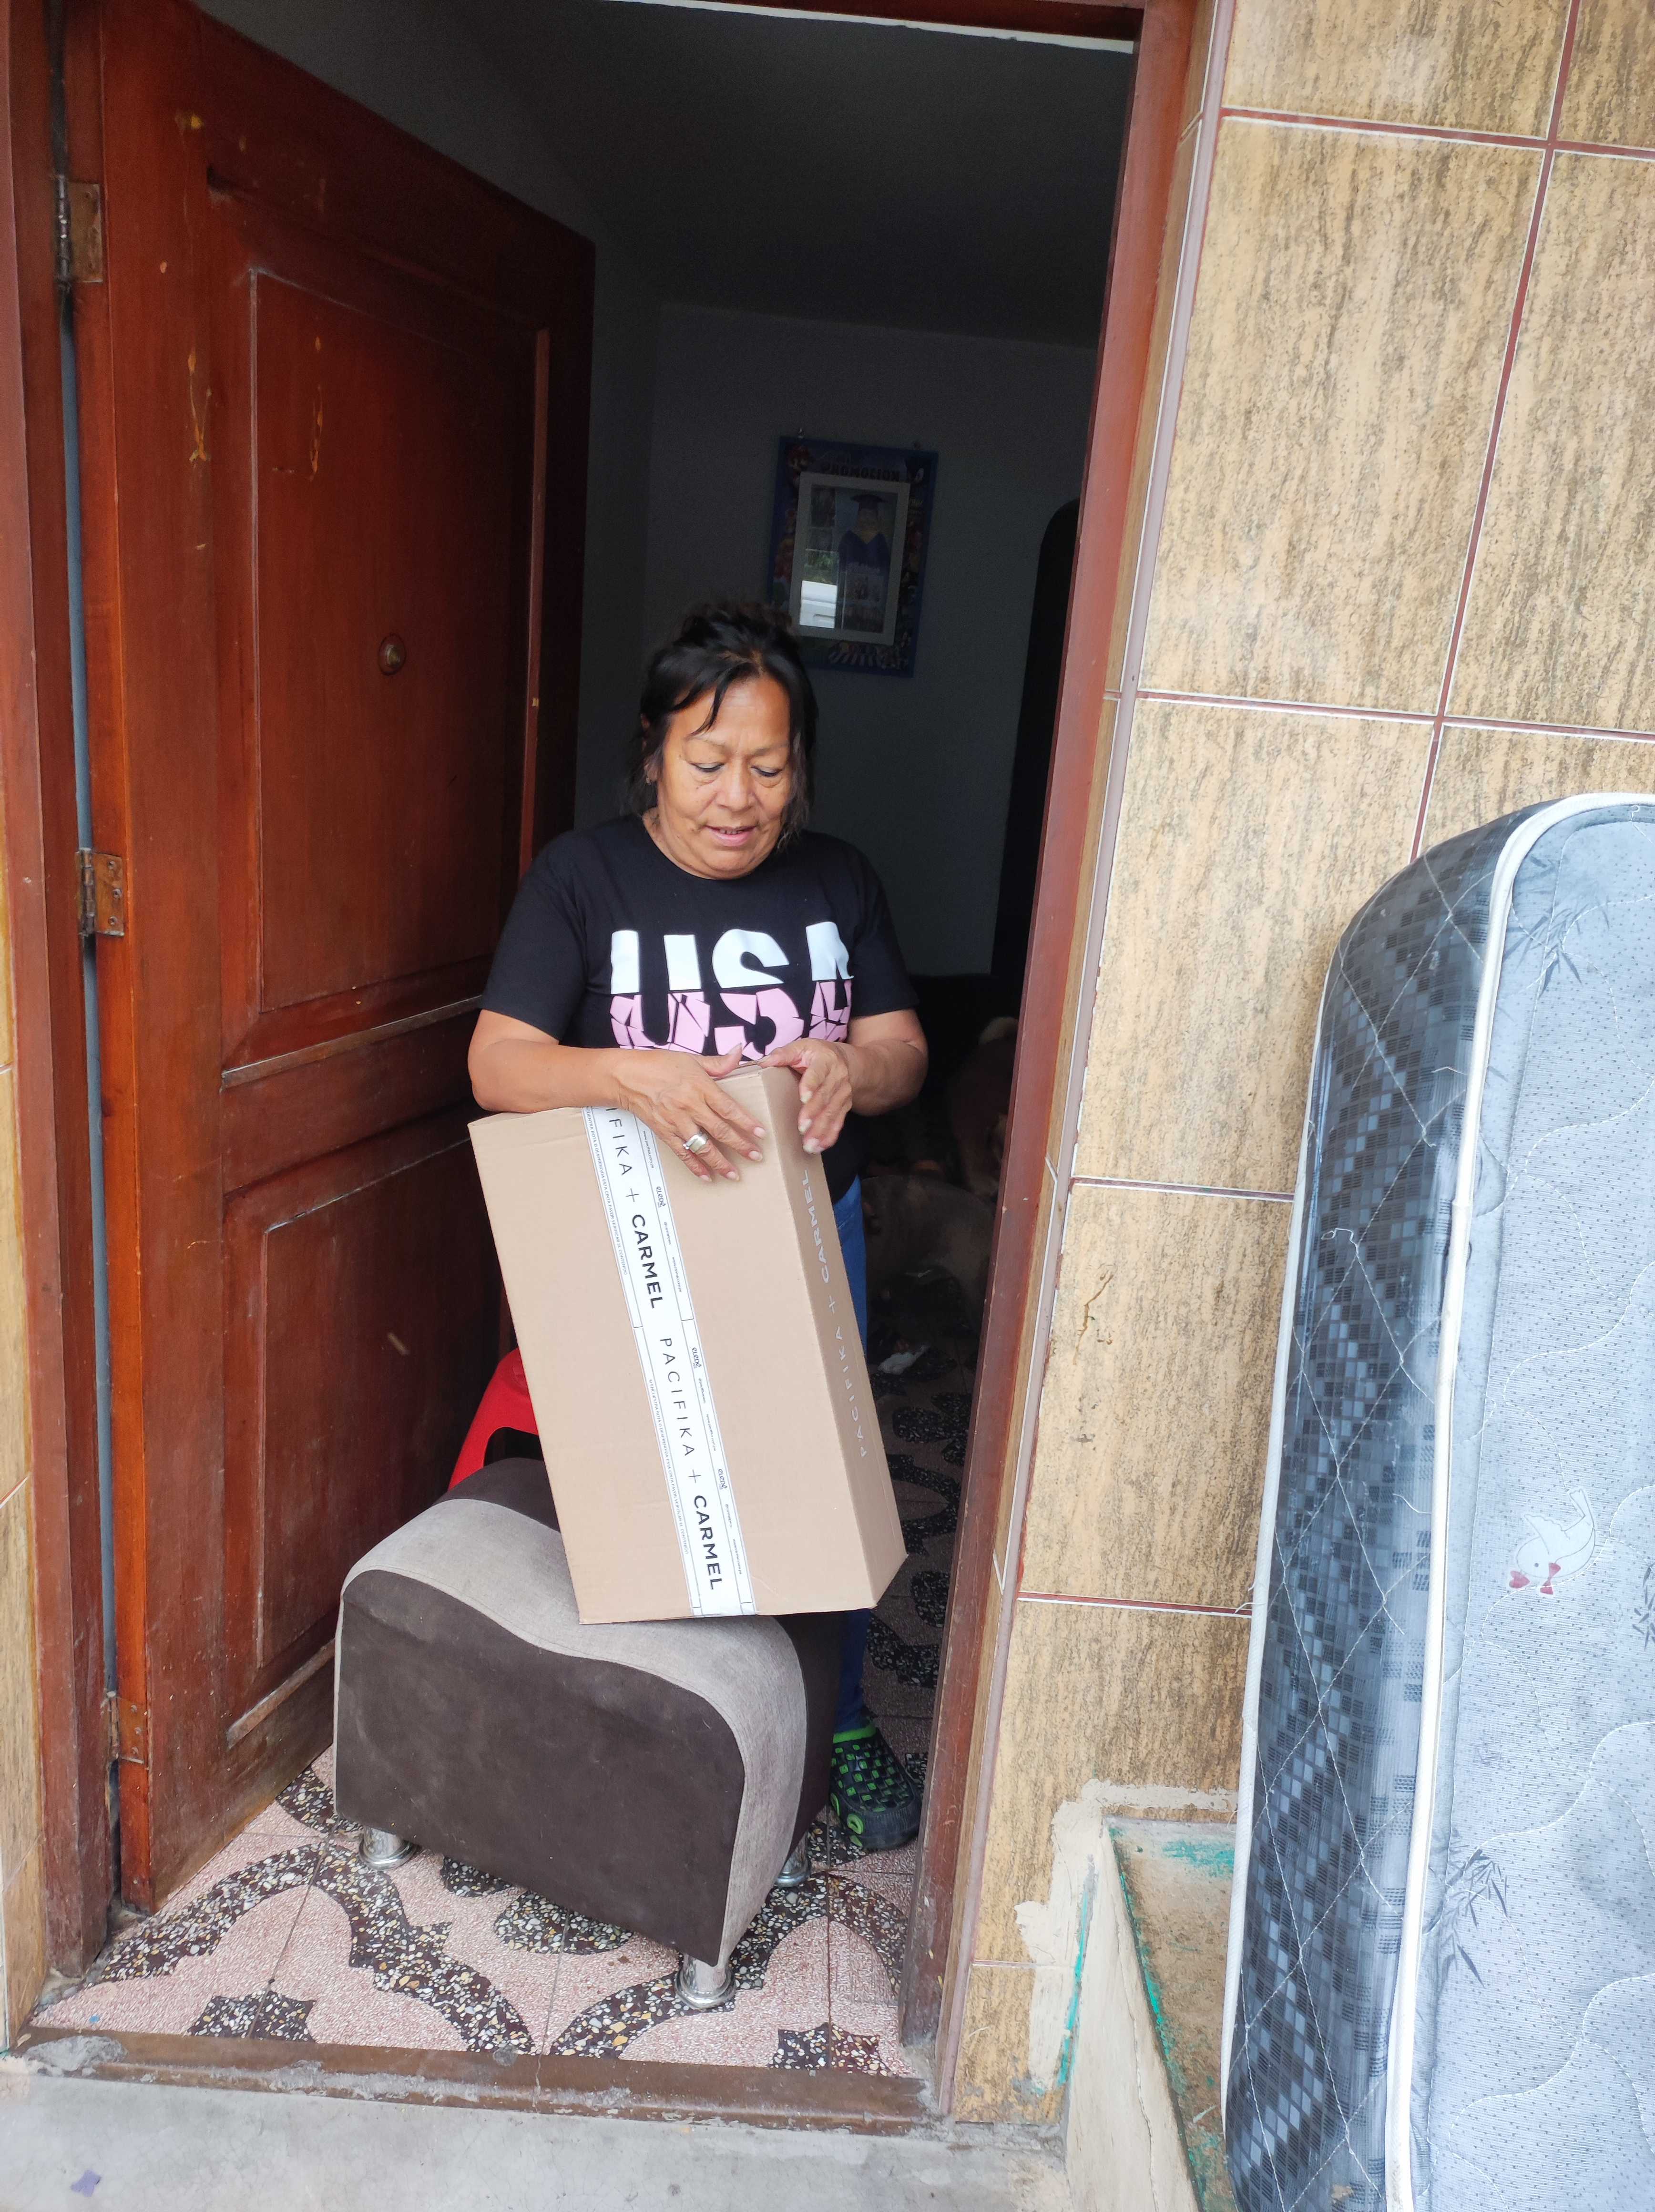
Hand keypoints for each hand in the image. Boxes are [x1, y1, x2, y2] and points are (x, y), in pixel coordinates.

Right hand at [611, 1049, 765, 1183]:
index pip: (728, 1108)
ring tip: (735, 1175)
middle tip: (757, 1157)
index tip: (761, 1134)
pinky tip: (707, 1176)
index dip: (746, 1122)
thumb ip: (718, 1062)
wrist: (626, 1076)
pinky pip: (682, 1153)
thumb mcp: (691, 1059)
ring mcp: (676, 1122)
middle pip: (719, 1130)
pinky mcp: (665, 1132)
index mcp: (699, 1087)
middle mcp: (689, 1106)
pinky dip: (695, 1166)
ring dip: (720, 1162)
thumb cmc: (658, 1065)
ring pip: (702, 1146)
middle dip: (740, 1146)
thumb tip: (740, 1052)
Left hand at [762, 1037, 853, 1154]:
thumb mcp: (802, 1047)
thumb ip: (783, 1054)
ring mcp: (842, 1094)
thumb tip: (763, 1062)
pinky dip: (830, 1136)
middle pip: (825, 1096)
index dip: (811, 1085)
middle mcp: (837, 1078)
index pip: (817, 1073)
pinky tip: (820, 1147)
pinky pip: (838, 1123)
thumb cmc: (817, 1055)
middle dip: (813, 1113)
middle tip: (802, 1127)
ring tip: (809, 1144)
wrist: (847, 1062)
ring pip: (832, 1113)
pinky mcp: (844, 1107)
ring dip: (821, 1130)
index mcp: (825, 1061)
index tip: (802, 1097)